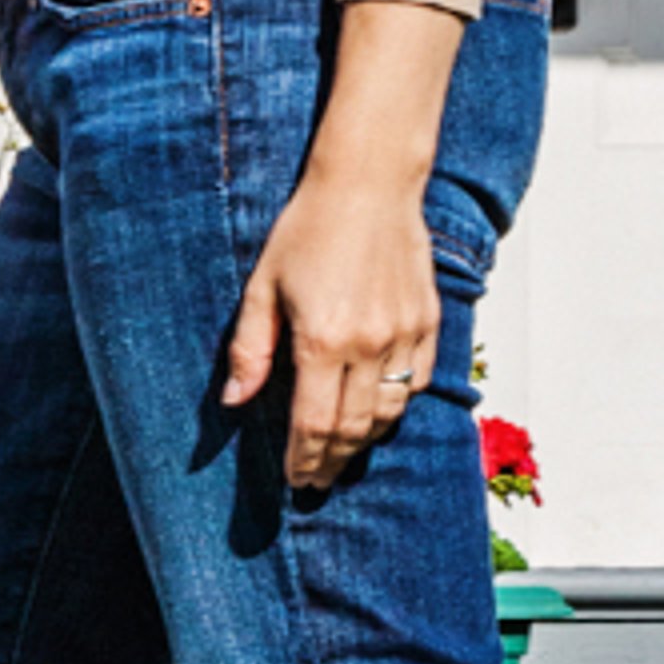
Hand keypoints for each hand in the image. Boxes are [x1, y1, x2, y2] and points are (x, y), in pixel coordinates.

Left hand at [219, 0, 460, 496]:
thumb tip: (234, 403)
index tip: (294, 480)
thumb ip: (249, 350)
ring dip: (365, 439)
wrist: (367, 183)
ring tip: (343, 450)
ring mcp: (404, 334)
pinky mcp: (428, 321)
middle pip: (354, 429)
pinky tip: (378, 406)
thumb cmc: (307, 228)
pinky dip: (398, 403)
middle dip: (332, 461)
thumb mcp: (262, 287)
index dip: (303, 460)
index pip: (314, 426)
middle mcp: (369, 345)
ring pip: (390, 412)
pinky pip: (418, 381)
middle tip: (317, 478)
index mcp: (322, 341)